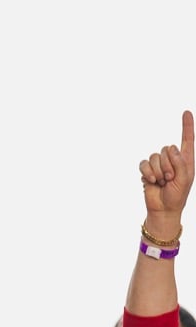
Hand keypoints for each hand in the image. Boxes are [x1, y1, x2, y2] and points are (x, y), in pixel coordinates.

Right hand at [140, 110, 193, 224]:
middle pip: (166, 149)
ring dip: (158, 171)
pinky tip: (151, 181)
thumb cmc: (177, 195)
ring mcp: (159, 165)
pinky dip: (147, 172)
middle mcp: (172, 159)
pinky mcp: (147, 171)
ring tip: (162, 182)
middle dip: (167, 165)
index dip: (187, 126)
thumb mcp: (184, 179)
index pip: (187, 139)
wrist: (163, 209)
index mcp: (186, 159)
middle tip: (169, 179)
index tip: (186, 112)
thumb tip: (171, 148)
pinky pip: (144, 164)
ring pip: (155, 157)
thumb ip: (180, 162)